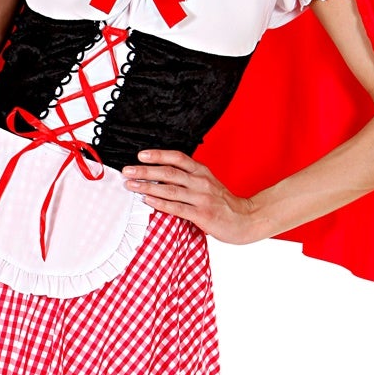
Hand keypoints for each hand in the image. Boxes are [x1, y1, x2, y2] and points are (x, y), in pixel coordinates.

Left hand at [121, 150, 259, 244]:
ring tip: (131, 186)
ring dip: (147, 187)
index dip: (158, 155)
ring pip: (170, 189)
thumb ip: (188, 178)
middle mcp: (201, 182)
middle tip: (127, 171)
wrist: (246, 219)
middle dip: (145, 171)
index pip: (178, 157)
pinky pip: (177, 208)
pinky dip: (160, 203)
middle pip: (169, 172)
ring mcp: (201, 198)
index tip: (141, 155)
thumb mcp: (207, 183)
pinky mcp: (202, 215)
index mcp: (202, 171)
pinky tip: (147, 201)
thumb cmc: (223, 203)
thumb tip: (161, 175)